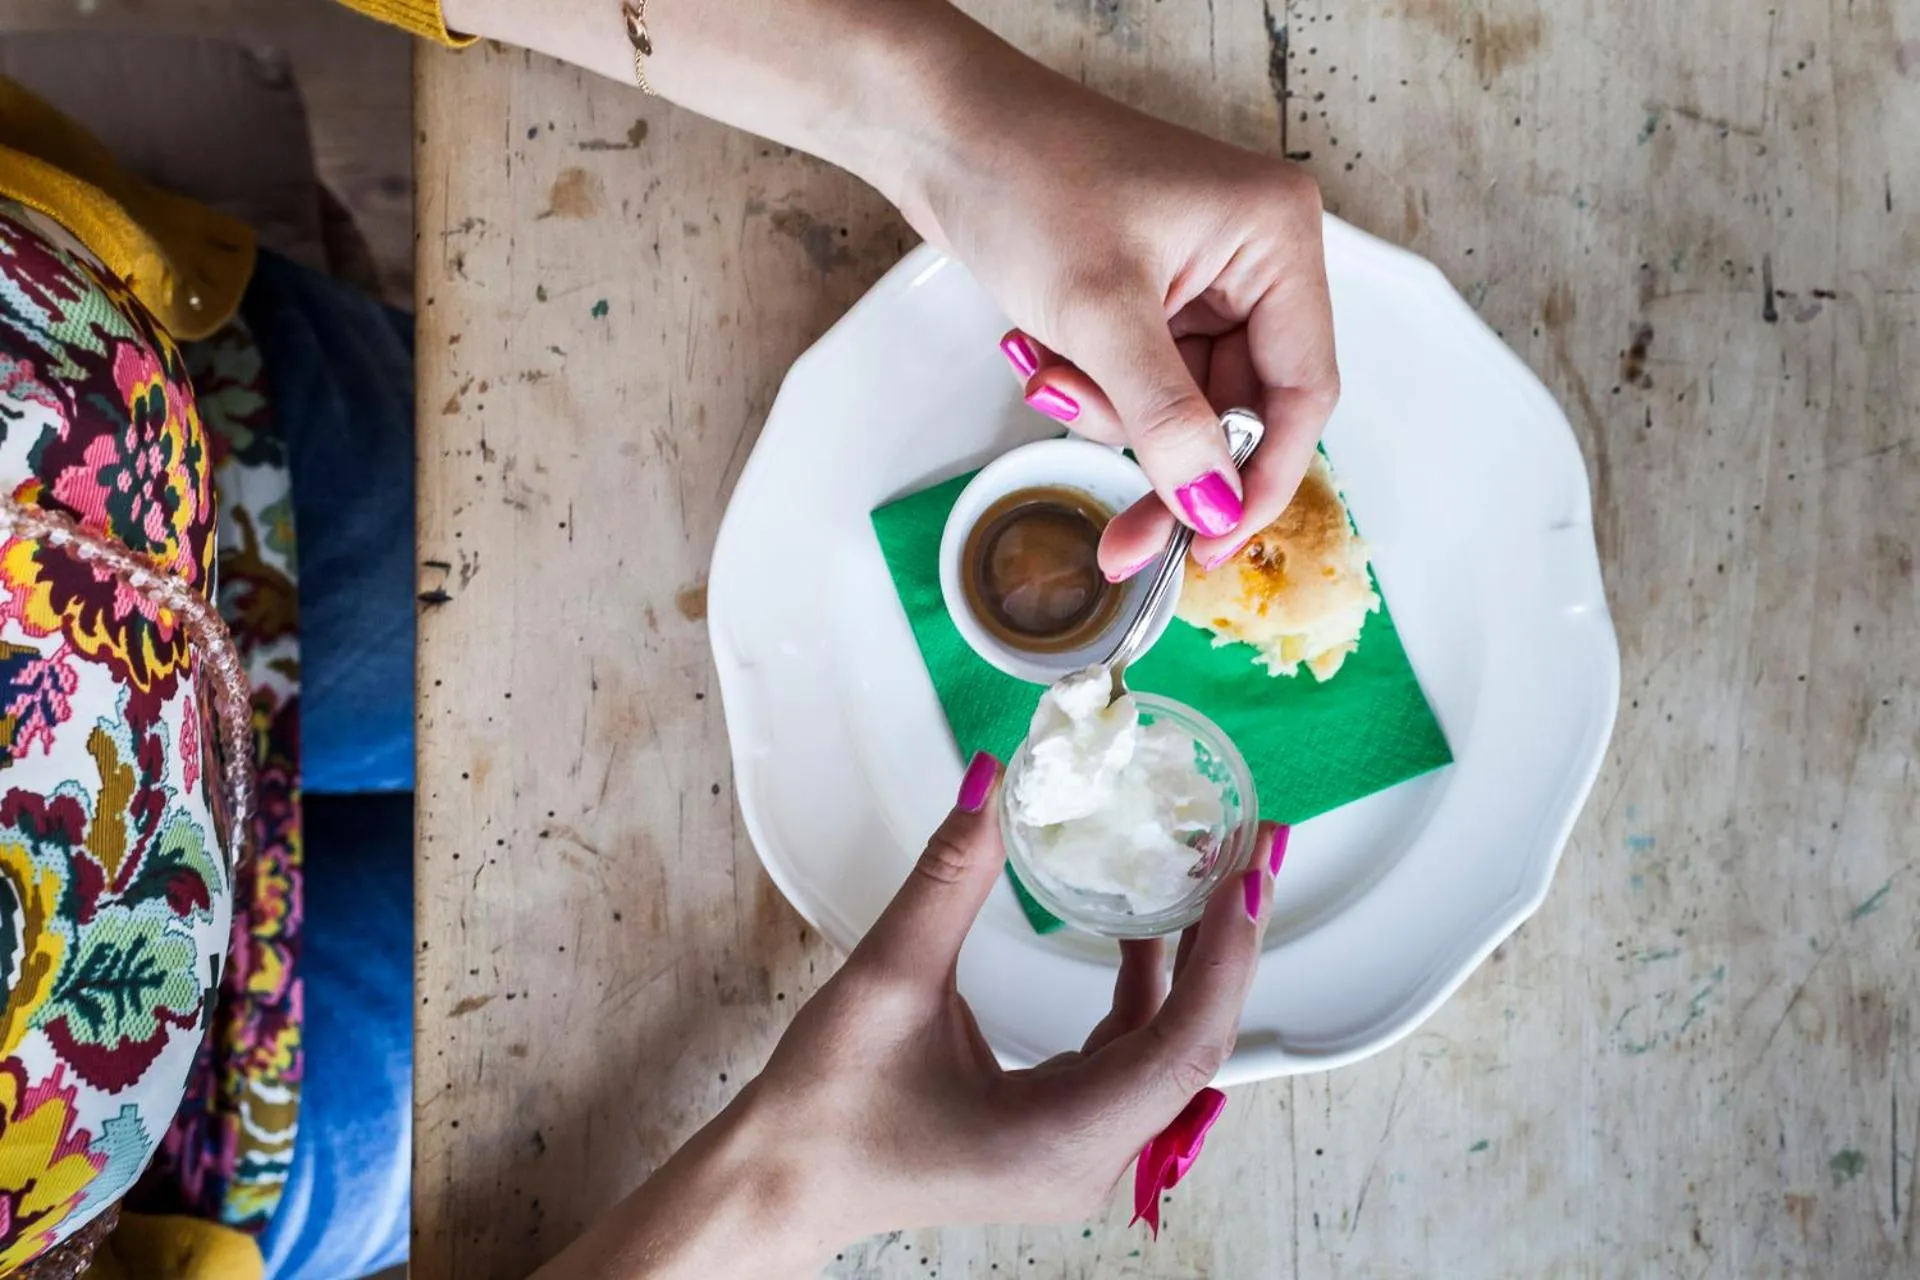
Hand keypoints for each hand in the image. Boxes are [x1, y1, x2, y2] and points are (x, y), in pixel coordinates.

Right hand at [738, 754, 1278, 1239]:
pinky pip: (1132, 1055)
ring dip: (1194, 961)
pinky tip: (1145, 931)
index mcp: (1060, 1141)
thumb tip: (990, 788)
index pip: (1182, 1043)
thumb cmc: (826, 1112)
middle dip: (1229, 942)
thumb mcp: (887, 982)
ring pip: (1169, 1048)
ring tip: (1216, 877)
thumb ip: (947, 881)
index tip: (1248, 875)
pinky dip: (1148, 988)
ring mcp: (1078, 1152)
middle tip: (1256, 849)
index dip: (1226, 954)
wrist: (784, 1181)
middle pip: (1194, 1044)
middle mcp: (1087, 1160)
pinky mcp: (1061, 1132)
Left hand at [899, 67, 1339, 576]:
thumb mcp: (1101, 315)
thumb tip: (1213, 505)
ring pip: (1178, 406)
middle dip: (1165, 460)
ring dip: (1108, 414)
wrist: (939, 131)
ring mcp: (1200, 278)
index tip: (1213, 546)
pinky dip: (1089, 388)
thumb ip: (1165, 421)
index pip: (1301, 392)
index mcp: (1277, 241)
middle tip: (1124, 540)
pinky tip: (1037, 352)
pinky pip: (1137, 381)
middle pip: (1238, 410)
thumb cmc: (1026, 180)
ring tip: (1047, 372)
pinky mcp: (1147, 294)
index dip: (1261, 481)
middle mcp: (1253, 259)